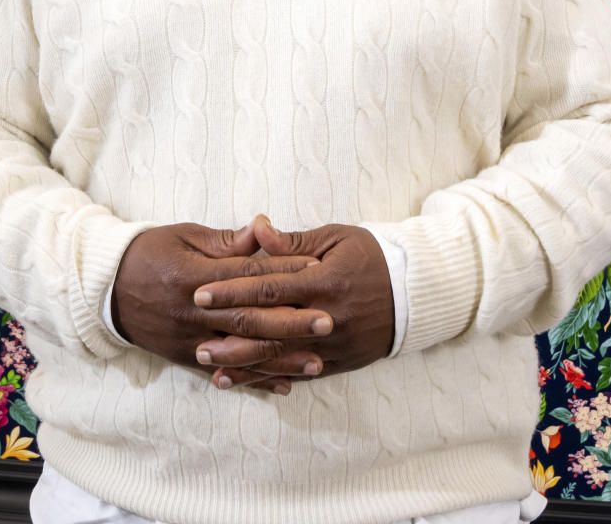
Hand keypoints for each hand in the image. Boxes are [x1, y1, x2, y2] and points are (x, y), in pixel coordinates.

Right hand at [112, 222, 325, 393]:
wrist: (105, 289)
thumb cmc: (149, 253)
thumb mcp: (184, 237)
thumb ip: (225, 241)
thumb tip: (262, 229)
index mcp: (194, 276)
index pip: (246, 275)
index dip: (282, 273)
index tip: (316, 271)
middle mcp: (193, 313)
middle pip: (249, 319)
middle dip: (291, 322)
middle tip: (328, 321)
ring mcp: (189, 340)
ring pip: (242, 353)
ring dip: (281, 359)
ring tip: (317, 361)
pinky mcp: (185, 357)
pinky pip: (225, 372)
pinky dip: (255, 380)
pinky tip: (283, 385)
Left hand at [192, 216, 394, 388]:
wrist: (416, 292)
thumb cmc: (371, 256)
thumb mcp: (335, 238)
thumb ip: (292, 242)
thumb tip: (257, 229)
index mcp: (324, 281)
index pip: (270, 288)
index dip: (233, 291)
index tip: (201, 292)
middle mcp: (328, 317)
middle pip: (270, 329)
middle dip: (230, 332)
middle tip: (194, 333)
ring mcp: (334, 346)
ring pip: (281, 359)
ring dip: (243, 363)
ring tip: (208, 364)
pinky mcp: (339, 364)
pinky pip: (299, 374)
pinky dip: (269, 379)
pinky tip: (242, 381)